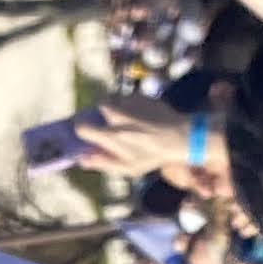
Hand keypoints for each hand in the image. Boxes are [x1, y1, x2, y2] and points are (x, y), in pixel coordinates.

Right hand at [67, 93, 196, 176]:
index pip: (82, 127)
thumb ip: (103, 163)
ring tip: (126, 117)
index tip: (86, 131)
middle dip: (101, 112)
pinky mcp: (142, 96)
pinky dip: (130, 103)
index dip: (82, 129)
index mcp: (111, 135)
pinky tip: (141, 114)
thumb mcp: (128, 168)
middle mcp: (117, 116)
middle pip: (98, 105)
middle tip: (109, 121)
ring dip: (115, 105)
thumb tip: (81, 159)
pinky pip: (128, 96)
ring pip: (113, 98)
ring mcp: (130, 103)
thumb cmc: (153, 156)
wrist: (181, 137)